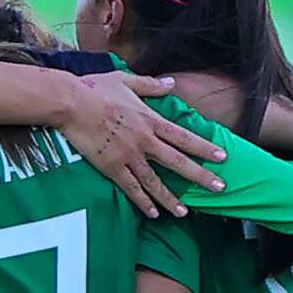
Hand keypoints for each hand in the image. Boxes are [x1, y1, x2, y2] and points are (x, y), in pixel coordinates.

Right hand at [63, 70, 223, 216]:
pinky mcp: (111, 167)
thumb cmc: (95, 88)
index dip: (204, 148)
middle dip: (200, 176)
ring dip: (171, 198)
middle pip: (177, 162)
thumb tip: (171, 83)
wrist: (70, 103)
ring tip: (185, 212)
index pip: (183, 137)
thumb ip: (151, 85)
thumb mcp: (126, 80)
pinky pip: (131, 188)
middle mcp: (144, 141)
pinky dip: (143, 201)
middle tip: (219, 188)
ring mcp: (128, 156)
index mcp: (149, 120)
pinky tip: (152, 213)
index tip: (222, 157)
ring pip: (155, 182)